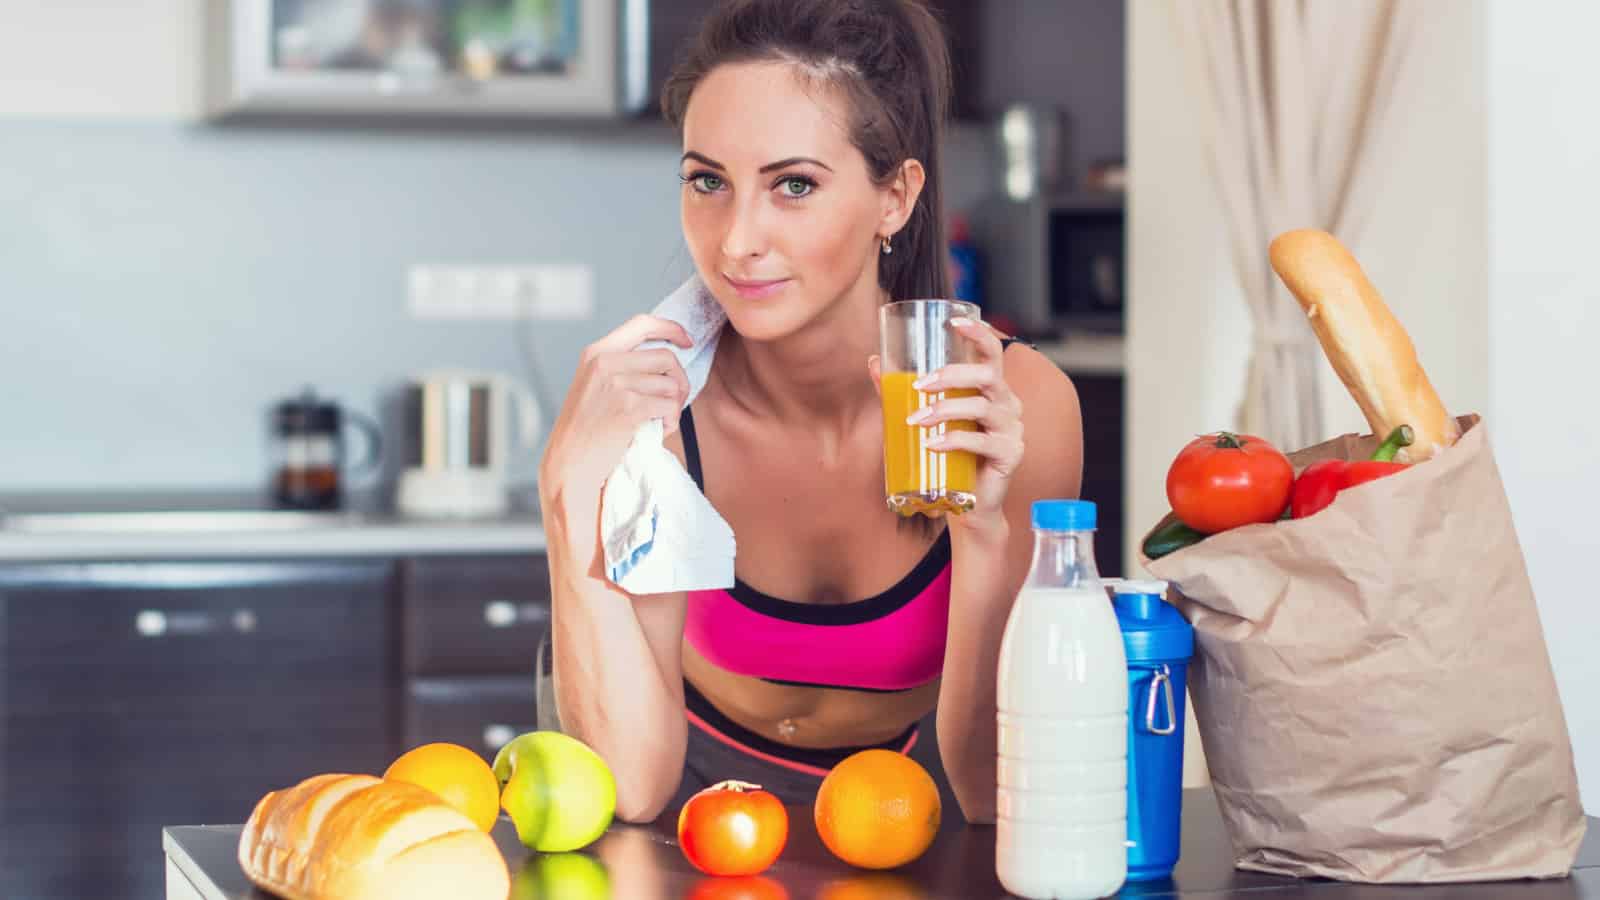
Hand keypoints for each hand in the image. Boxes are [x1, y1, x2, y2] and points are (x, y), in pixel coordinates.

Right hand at [539, 315, 692, 516]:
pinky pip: (670, 407)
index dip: (671, 328)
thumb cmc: (586, 429)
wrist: (569, 463)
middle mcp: (605, 363)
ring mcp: (616, 384)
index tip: (686, 340)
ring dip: (675, 406)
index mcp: (596, 353)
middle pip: (666, 357)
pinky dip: (671, 422)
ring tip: (660, 421)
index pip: (642, 324)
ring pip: (671, 385)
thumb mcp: (594, 385)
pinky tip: (659, 431)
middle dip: (680, 380)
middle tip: (675, 400)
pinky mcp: (628, 408)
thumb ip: (621, 367)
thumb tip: (669, 360)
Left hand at [871, 318, 1022, 535]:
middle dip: (951, 375)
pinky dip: (954, 441)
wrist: (970, 502)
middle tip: (919, 385)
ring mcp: (1012, 429)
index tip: (953, 320)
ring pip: (983, 407)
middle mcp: (1007, 403)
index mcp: (991, 389)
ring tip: (916, 421)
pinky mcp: (1010, 454)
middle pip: (987, 375)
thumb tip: (875, 362)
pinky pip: (983, 442)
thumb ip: (905, 391)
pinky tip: (932, 445)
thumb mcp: (929, 417)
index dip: (978, 333)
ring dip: (945, 410)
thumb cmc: (951, 455)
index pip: (992, 352)